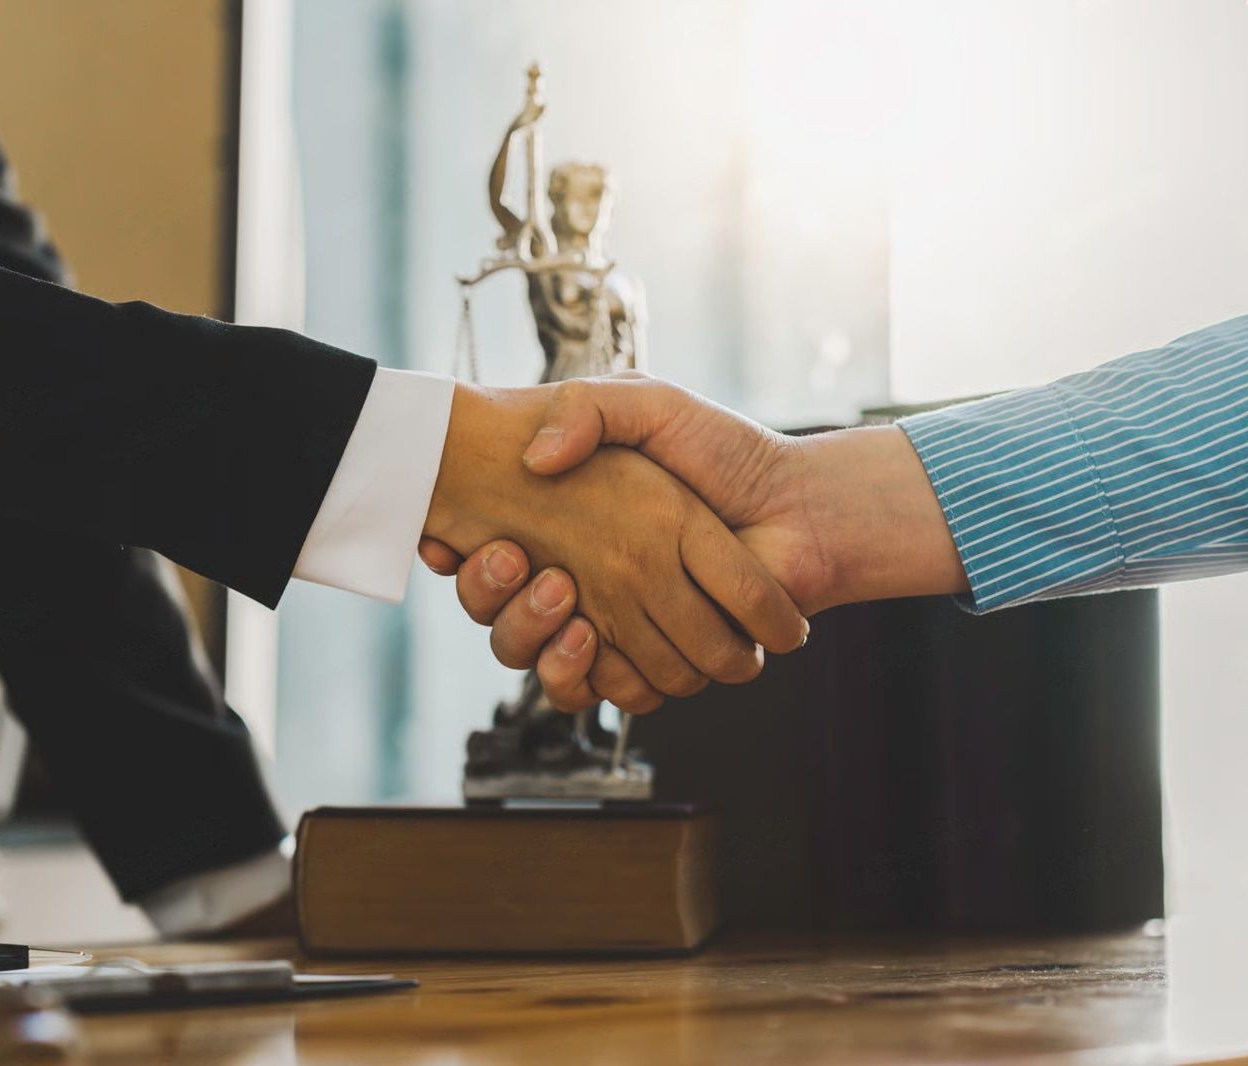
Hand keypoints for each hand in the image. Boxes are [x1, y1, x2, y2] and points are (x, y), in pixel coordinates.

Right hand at [424, 372, 967, 709]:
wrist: (799, 507)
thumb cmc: (725, 450)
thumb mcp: (648, 402)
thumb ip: (589, 408)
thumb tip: (536, 459)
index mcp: (574, 528)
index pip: (487, 559)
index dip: (462, 559)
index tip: (448, 542)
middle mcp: (588, 582)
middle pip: (503, 617)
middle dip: (493, 599)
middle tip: (513, 560)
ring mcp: (619, 627)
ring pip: (540, 659)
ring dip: (532, 635)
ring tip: (559, 590)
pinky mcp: (653, 663)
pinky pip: (598, 692)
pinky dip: (584, 676)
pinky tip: (589, 636)